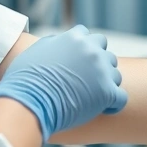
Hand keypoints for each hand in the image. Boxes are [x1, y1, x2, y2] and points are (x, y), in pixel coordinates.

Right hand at [0, 25, 127, 138]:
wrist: (27, 101)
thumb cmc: (25, 79)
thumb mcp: (37, 50)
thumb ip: (55, 43)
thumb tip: (60, 42)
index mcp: (76, 38)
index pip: (91, 38)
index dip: (85, 52)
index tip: (79, 64)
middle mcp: (92, 50)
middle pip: (106, 54)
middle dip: (98, 66)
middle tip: (86, 82)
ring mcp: (101, 71)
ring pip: (115, 75)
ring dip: (106, 84)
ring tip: (91, 97)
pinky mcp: (106, 93)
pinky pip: (121, 98)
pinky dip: (114, 104)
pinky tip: (104, 109)